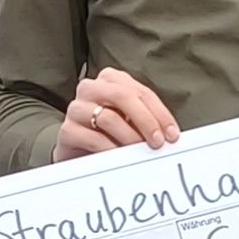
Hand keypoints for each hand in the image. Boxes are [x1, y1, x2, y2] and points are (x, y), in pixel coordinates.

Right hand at [53, 67, 179, 159]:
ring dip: (129, 137)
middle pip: (122, 96)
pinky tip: (119, 158)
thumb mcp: (131, 123)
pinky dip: (110, 149)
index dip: (160, 113)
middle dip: (145, 120)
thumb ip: (148, 122)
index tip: (172, 135)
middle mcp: (91, 88)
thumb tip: (170, 135)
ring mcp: (76, 108)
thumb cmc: (109, 134)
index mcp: (111, 79)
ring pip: (108, 118)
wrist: (77, 152)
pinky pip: (92, 138)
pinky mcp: (67, 130)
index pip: (141, 92)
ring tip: (139, 152)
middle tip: (157, 142)